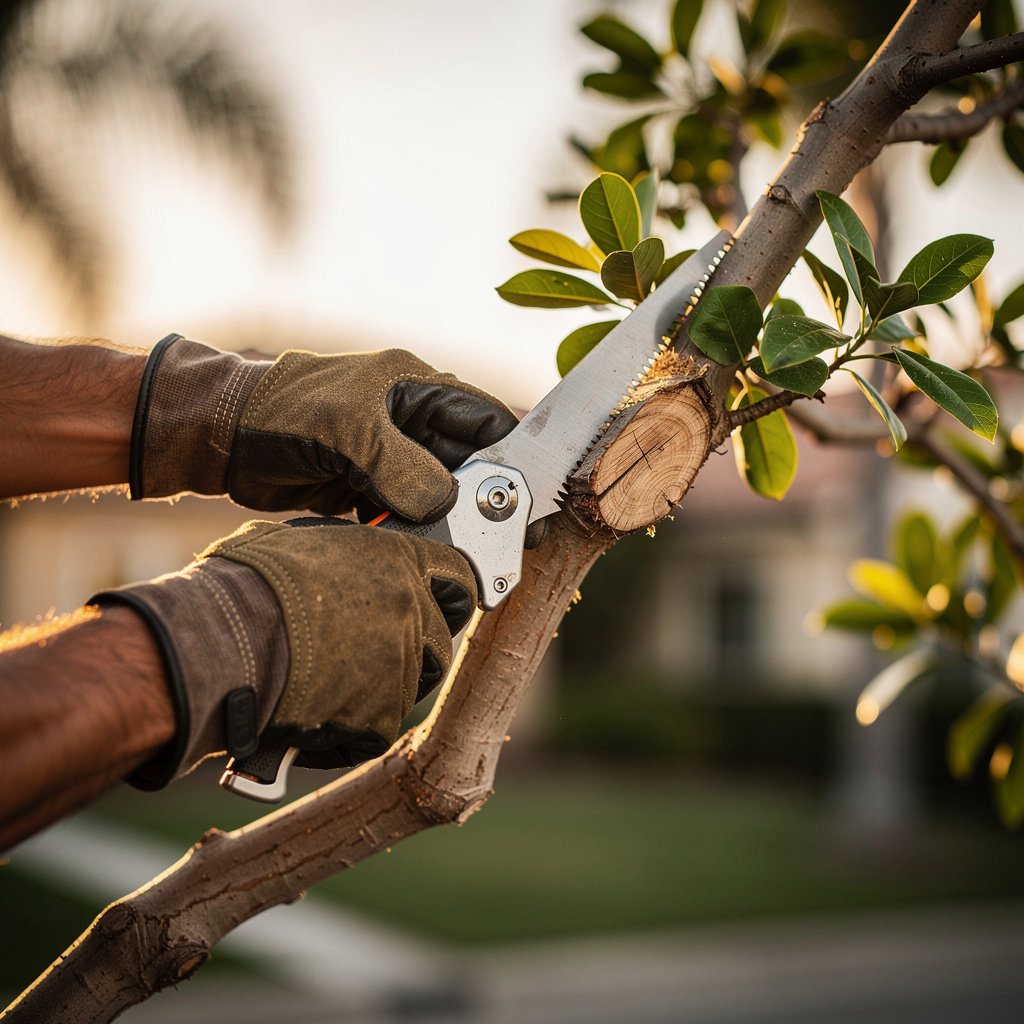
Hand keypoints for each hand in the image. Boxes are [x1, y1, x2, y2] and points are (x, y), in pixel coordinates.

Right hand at [94, 517, 475, 786]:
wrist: (220, 644)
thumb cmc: (244, 586)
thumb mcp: (300, 542)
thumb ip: (344, 553)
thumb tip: (340, 558)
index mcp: (398, 559)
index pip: (458, 575)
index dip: (448, 593)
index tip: (442, 604)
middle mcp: (411, 609)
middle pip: (440, 640)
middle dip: (416, 651)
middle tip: (373, 657)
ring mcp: (402, 664)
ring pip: (410, 687)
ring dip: (379, 690)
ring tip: (330, 686)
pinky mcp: (382, 716)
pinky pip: (377, 729)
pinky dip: (348, 731)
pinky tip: (313, 718)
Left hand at [130, 334, 517, 521]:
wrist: (219, 435)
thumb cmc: (280, 410)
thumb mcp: (346, 429)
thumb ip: (399, 464)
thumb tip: (444, 502)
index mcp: (415, 387)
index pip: (483, 419)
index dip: (512, 456)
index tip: (529, 498)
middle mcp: (408, 420)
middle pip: (467, 463)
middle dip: (484, 500)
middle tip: (505, 541)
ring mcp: (388, 456)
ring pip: (439, 493)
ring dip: (451, 522)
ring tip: (471, 555)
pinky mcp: (366, 487)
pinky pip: (406, 513)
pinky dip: (416, 533)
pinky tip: (425, 553)